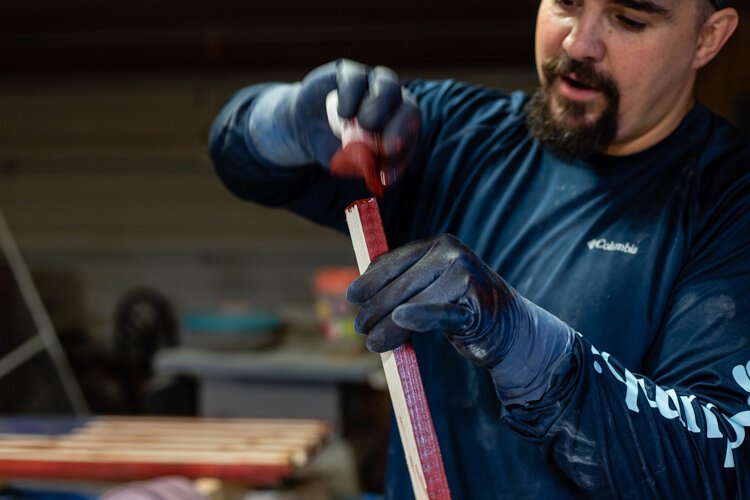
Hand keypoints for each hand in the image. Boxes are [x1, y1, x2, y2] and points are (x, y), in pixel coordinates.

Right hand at [250, 59, 419, 193]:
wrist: (305, 129)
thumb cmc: (336, 147)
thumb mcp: (350, 163)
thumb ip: (366, 167)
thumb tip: (382, 178)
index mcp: (400, 125)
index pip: (412, 136)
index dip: (405, 152)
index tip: (388, 169)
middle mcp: (393, 102)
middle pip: (409, 108)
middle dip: (399, 129)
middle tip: (385, 148)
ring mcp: (372, 83)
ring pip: (387, 85)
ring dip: (379, 106)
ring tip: (364, 125)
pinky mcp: (348, 73)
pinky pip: (356, 78)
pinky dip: (352, 96)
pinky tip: (344, 114)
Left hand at [347, 234, 573, 403]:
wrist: (510, 329)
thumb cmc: (462, 306)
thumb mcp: (435, 286)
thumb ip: (405, 283)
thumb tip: (359, 294)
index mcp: (440, 244)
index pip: (396, 261)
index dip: (370, 280)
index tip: (352, 298)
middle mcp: (453, 254)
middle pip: (402, 284)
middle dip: (375, 308)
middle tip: (360, 328)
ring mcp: (467, 278)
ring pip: (414, 302)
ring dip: (388, 325)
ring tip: (372, 343)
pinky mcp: (476, 307)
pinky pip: (440, 313)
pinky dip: (419, 316)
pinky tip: (400, 319)